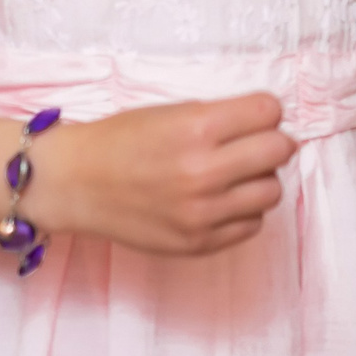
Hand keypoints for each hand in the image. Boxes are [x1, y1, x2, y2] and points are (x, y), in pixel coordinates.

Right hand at [41, 93, 296, 256]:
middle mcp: (203, 172)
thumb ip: (226, 118)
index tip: (254, 117)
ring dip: (259, 180)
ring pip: (272, 191)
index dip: (265, 111)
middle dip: (271, 143)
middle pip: (280, 151)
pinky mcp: (198, 244)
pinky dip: (242, 211)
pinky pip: (252, 225)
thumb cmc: (124, 140)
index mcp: (197, 128)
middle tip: (252, 144)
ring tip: (232, 175)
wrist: (75, 183)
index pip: (271, 112)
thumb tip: (273, 124)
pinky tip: (218, 201)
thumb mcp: (175, 111)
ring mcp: (201, 213)